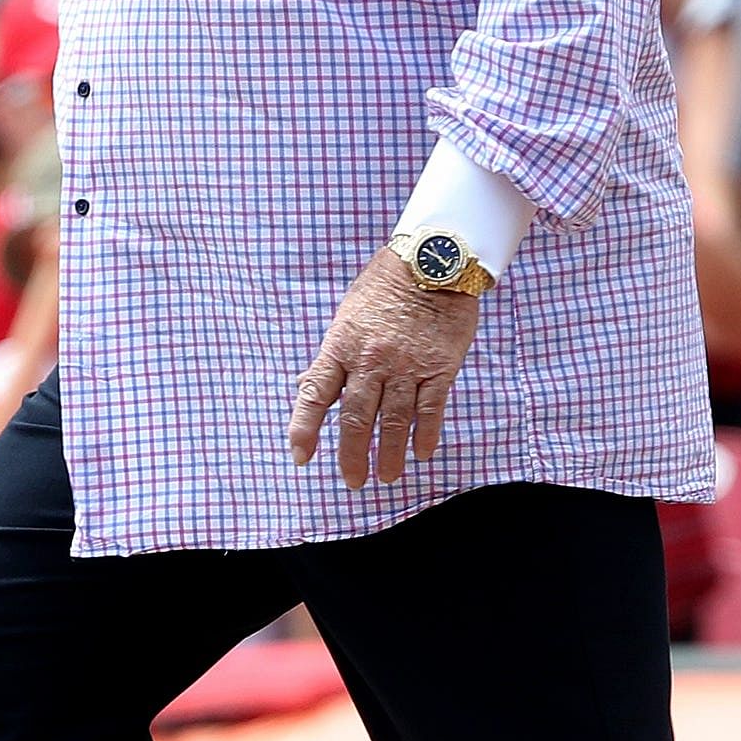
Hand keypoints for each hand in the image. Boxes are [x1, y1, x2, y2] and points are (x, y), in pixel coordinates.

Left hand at [288, 247, 484, 486]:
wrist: (432, 259)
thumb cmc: (385, 284)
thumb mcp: (347, 315)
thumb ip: (331, 356)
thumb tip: (308, 387)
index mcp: (342, 346)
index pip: (316, 395)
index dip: (305, 428)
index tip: (301, 456)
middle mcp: (371, 360)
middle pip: (357, 418)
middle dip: (352, 454)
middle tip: (353, 481)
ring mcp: (407, 366)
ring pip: (395, 421)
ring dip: (390, 453)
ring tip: (387, 477)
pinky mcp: (439, 367)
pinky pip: (431, 408)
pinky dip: (426, 434)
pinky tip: (422, 453)